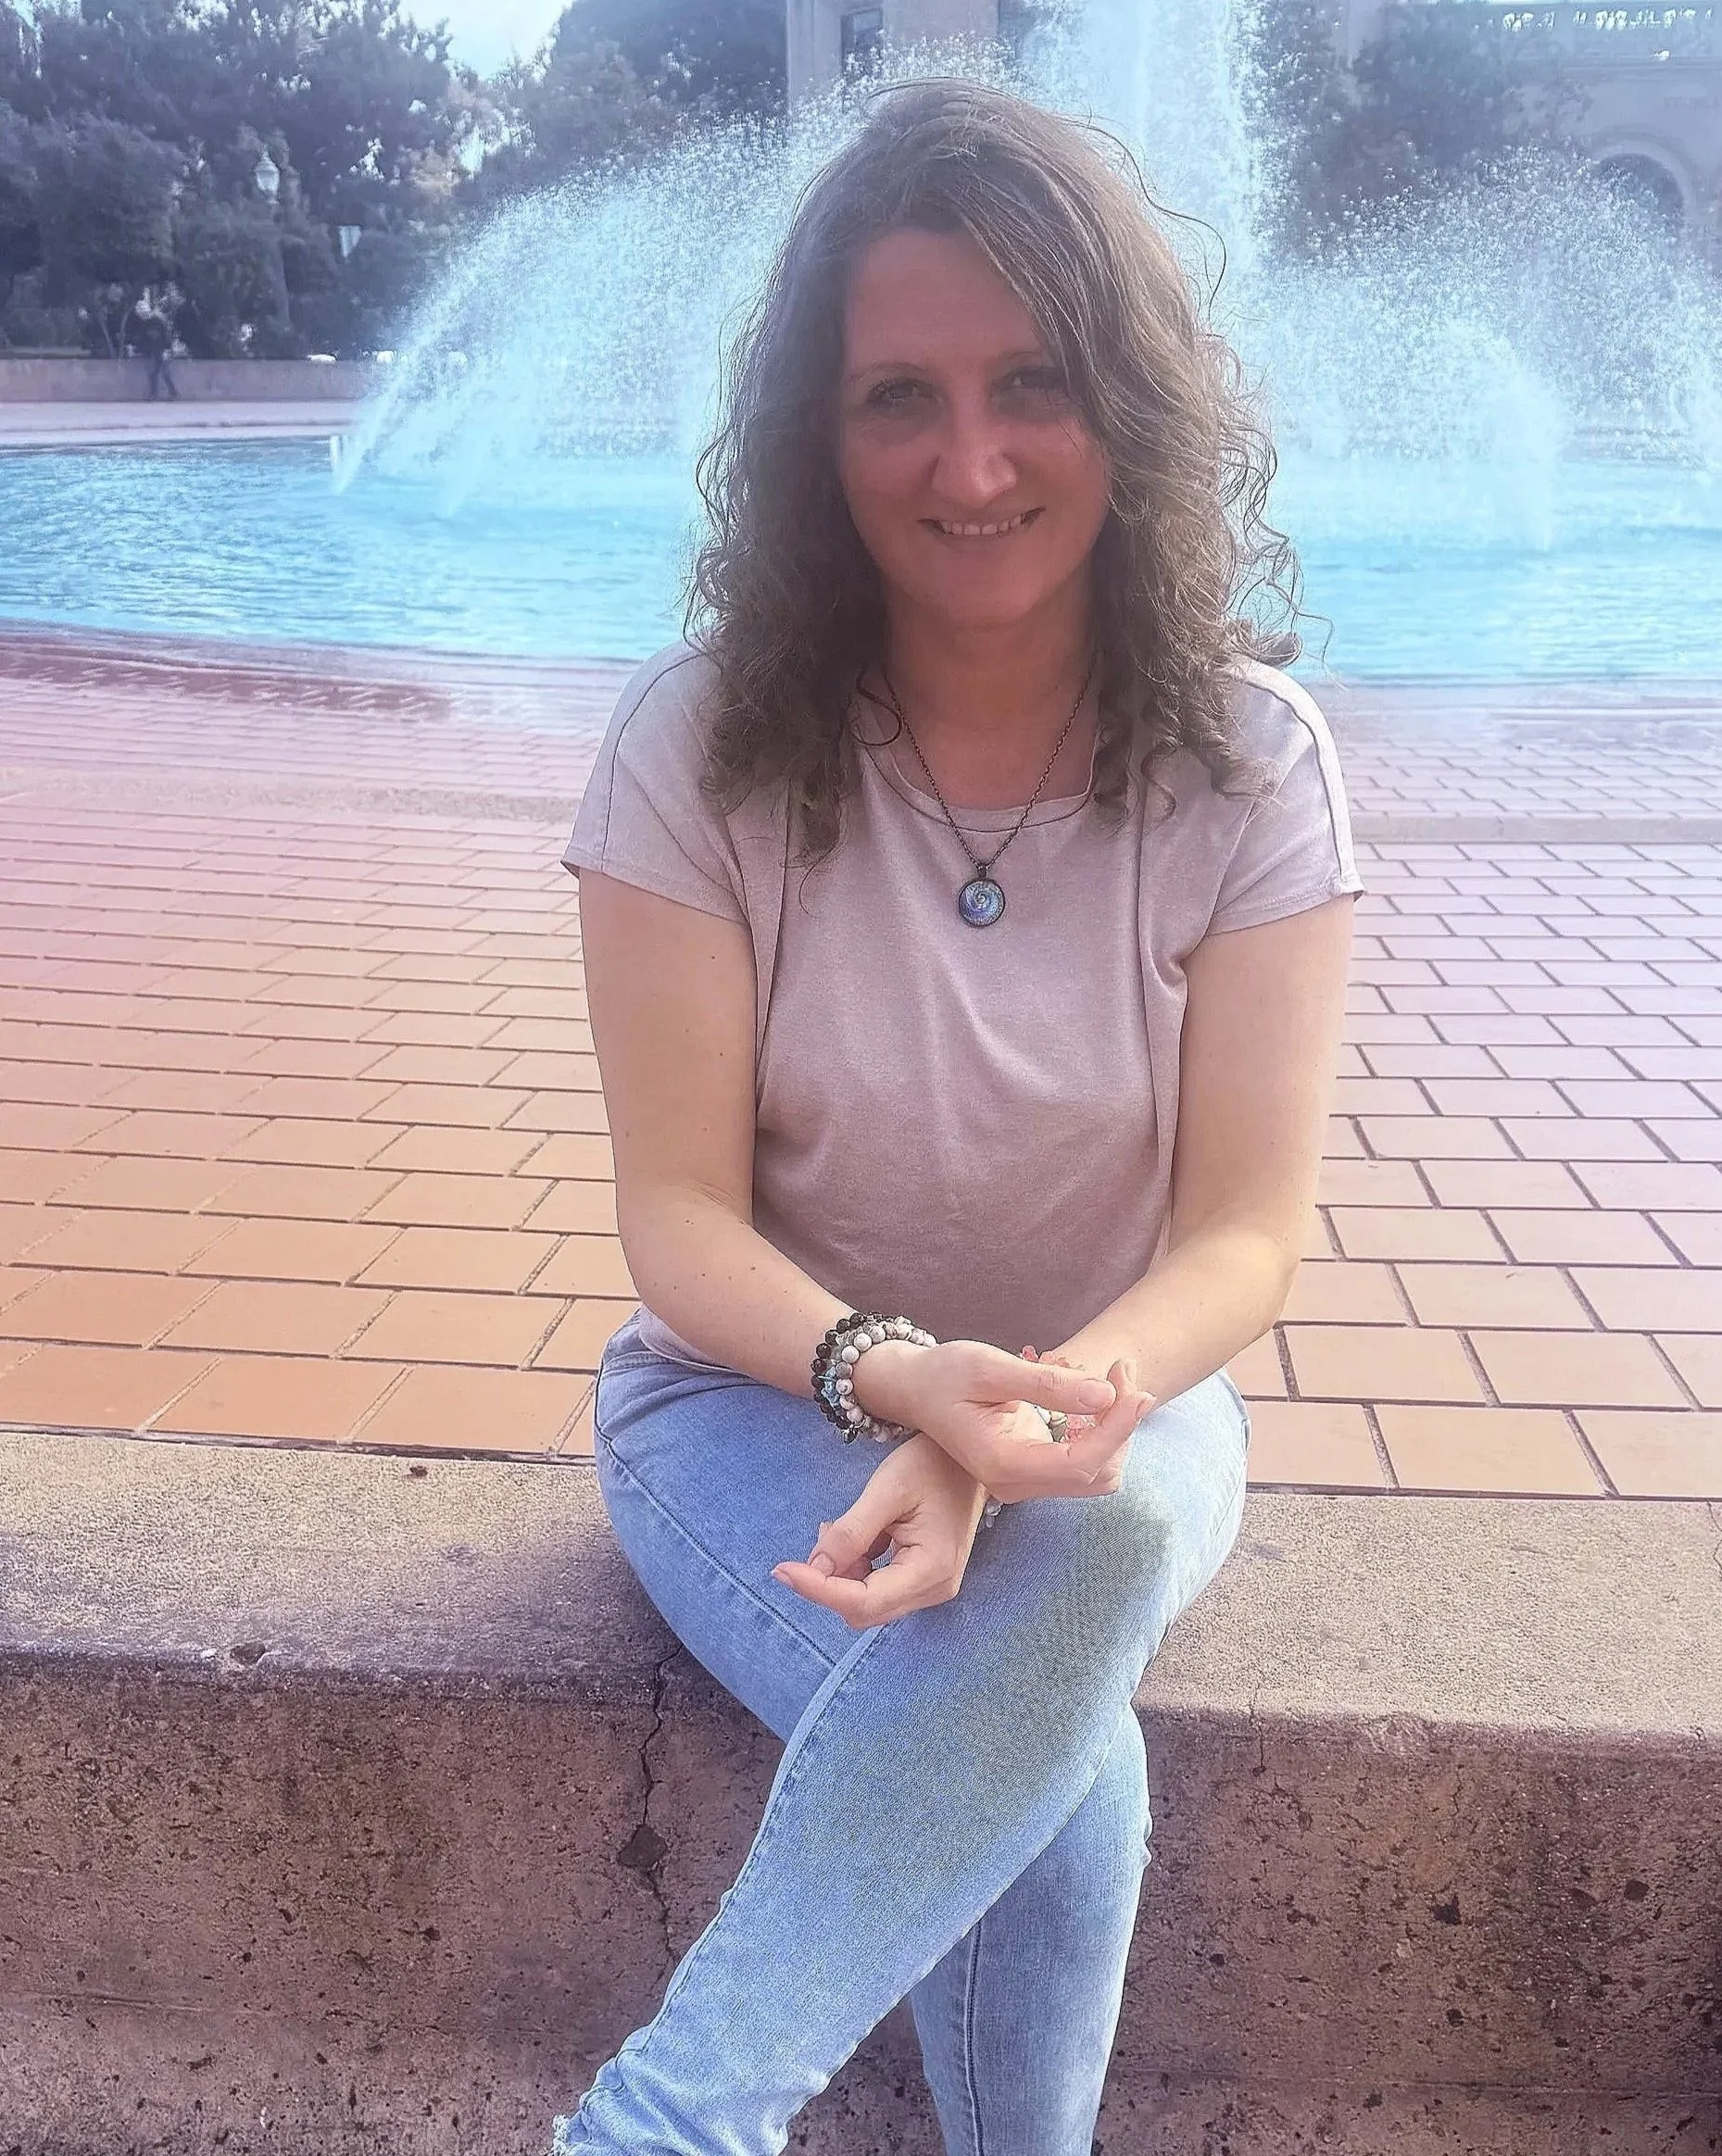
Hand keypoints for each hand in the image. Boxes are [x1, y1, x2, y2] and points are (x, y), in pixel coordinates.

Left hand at [771, 1433, 986, 1626]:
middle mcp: (935, 1589)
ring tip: (842, 1526)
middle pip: (864, 1608)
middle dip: (831, 1579)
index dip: (819, 1590)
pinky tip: (860, 1535)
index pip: (864, 1601)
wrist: (969, 1457)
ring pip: (867, 1601)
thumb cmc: (933, 1464)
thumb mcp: (887, 1489)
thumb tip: (814, 1568)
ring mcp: (931, 1587)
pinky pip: (878, 1588)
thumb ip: (850, 1532)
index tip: (783, 1571)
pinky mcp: (923, 1579)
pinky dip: (857, 1568)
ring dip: (843, 1572)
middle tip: (824, 1532)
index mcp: (931, 1570)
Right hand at [853, 1339, 1153, 1504]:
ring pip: (1098, 1474)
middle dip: (1121, 1423)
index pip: (1080, 1463)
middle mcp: (1014, 1482)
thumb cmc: (945, 1373)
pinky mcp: (1032, 1470)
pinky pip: (1084, 1466)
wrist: (915, 1389)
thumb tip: (1105, 1394)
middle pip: (1097, 1473)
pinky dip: (1101, 1433)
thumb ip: (1046, 1384)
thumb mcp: (990, 1367)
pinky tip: (1094, 1396)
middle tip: (1122, 1368)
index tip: (1135, 1389)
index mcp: (1000, 1461)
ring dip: (1116, 1430)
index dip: (1116, 1429)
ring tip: (1114, 1377)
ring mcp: (1023, 1481)